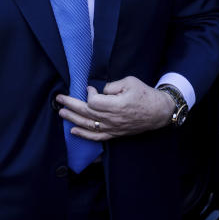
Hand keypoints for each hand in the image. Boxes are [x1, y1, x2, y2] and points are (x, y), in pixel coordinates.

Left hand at [56, 76, 173, 140]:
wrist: (159, 112)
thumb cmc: (146, 95)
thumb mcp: (130, 82)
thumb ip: (111, 86)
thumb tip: (99, 91)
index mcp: (117, 105)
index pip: (94, 101)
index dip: (89, 93)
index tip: (90, 87)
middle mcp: (113, 119)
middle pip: (87, 113)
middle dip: (71, 105)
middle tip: (60, 99)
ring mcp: (113, 128)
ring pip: (88, 125)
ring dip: (73, 119)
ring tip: (62, 113)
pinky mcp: (115, 134)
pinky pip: (97, 137)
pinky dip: (84, 135)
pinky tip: (73, 131)